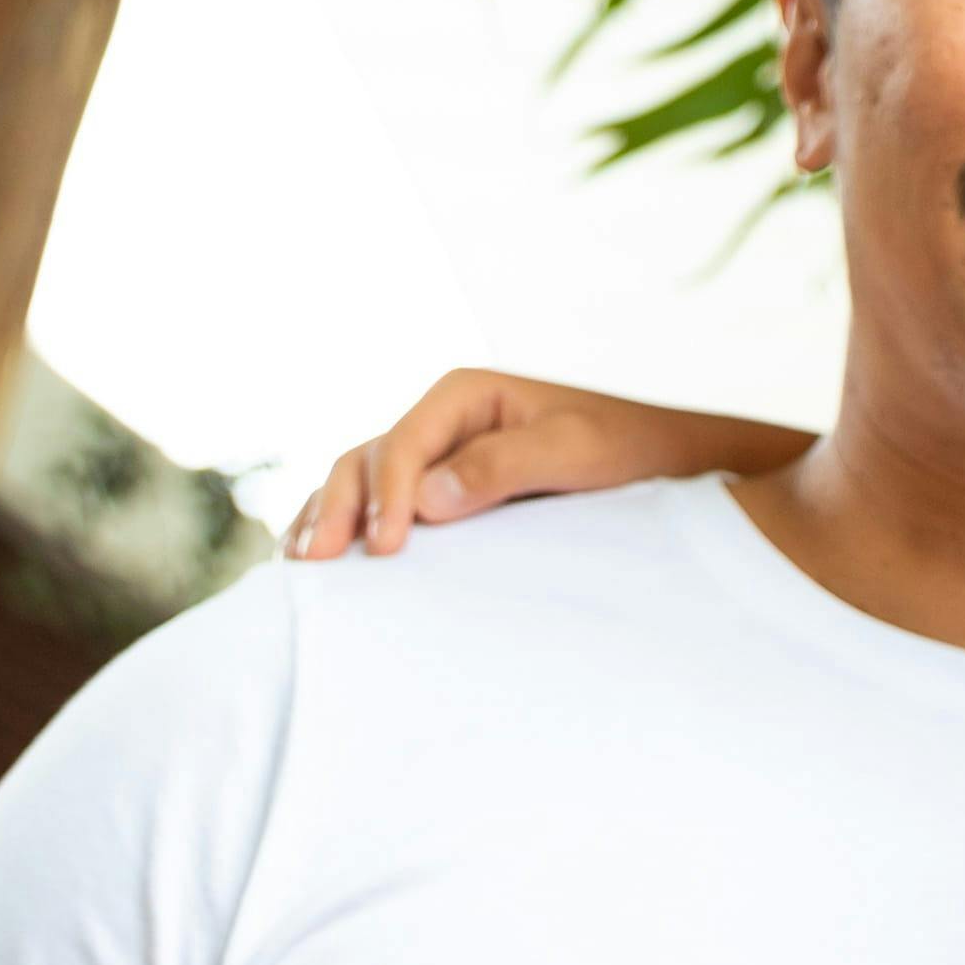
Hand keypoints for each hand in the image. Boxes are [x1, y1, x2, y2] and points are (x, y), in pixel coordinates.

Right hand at [282, 368, 811, 560]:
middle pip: (367, 461)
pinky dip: (347, 532)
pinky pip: (378, 509)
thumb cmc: (624, 450)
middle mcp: (440, 422)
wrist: (660, 466)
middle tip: (319, 564)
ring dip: (326, 520)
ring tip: (304, 569)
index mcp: (465, 395)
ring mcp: (434, 460)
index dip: (388, 494)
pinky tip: (325, 567)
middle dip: (339, 509)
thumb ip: (507, 465)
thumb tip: (429, 499)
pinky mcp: (439, 497)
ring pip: (359, 485)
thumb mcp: (577, 449)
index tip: (387, 547)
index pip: (406, 442)